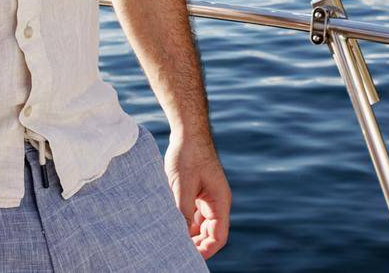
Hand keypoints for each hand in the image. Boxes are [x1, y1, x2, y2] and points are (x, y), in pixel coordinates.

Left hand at [165, 130, 230, 259]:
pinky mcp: (196, 192)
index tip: (189, 257)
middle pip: (209, 233)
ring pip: (199, 225)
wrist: (187, 131)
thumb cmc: (188, 154)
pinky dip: (182, 220)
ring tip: (169, 238)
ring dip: (187, 233)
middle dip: (195, 244)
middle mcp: (216, 202)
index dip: (206, 250)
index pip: (219, 236)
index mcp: (220, 201)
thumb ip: (184, 210)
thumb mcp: (183, 184)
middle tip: (174, 250)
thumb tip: (181, 234)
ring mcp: (206, 197)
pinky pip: (191, 213)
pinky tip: (168, 223)